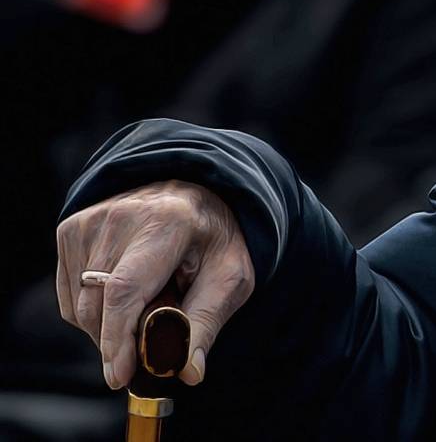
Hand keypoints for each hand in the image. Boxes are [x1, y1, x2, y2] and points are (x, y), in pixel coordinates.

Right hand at [56, 180, 253, 389]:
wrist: (195, 194)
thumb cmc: (214, 240)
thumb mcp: (231, 276)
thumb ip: (208, 321)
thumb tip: (189, 370)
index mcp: (168, 221)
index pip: (126, 288)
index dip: (118, 337)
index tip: (119, 376)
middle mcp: (122, 216)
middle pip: (99, 304)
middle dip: (118, 342)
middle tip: (148, 347)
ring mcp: (91, 221)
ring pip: (80, 306)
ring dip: (107, 328)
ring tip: (146, 308)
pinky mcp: (71, 230)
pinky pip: (70, 295)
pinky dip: (93, 312)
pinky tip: (124, 298)